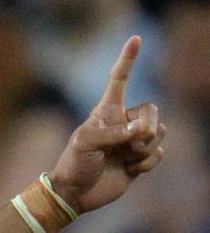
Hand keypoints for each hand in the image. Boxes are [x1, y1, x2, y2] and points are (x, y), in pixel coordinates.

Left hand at [47, 36, 166, 214]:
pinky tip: (131, 169)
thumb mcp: (85, 143)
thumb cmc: (73, 164)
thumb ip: (113, 133)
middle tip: (132, 143)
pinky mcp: (139, 160)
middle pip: (152, 110)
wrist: (75, 194)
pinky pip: (158, 153)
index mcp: (106, 112)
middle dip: (148, 126)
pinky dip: (148, 163)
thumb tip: (140, 132)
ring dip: (146, 147)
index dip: (127, 60)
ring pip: (159, 132)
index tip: (135, 39)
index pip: (118, 80)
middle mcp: (122, 123)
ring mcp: (131, 141)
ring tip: (127, 157)